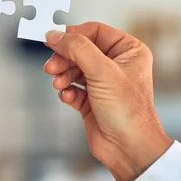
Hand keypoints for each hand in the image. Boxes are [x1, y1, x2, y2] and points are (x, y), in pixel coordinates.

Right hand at [44, 22, 171, 180]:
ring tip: (59, 84)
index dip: (73, 35)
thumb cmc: (127, 111)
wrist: (129, 149)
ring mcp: (104, 84)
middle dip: (64, 58)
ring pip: (74, 69)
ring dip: (63, 75)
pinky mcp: (92, 102)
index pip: (95, 31)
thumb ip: (77, 49)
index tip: (52, 40)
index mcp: (129, 51)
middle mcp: (117, 65)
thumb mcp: (102, 72)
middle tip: (51, 67)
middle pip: (81, 50)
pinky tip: (67, 97)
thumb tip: (54, 35)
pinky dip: (67, 91)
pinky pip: (72, 88)